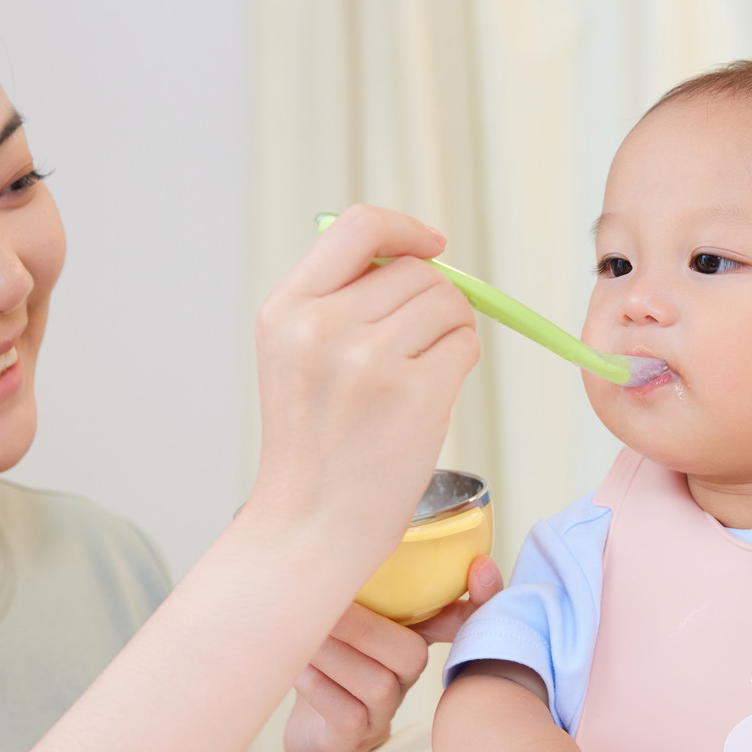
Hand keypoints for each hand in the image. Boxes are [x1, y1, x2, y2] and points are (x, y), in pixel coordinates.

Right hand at [246, 205, 479, 578]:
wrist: (310, 526)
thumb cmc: (314, 446)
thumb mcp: (297, 357)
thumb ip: (341, 299)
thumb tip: (419, 253)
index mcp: (286, 309)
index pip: (357, 225)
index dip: (404, 229)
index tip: (431, 246)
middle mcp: (322, 326)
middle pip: (415, 270)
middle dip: (435, 298)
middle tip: (423, 342)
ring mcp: (370, 360)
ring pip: (449, 304)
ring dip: (451, 332)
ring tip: (422, 373)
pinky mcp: (416, 394)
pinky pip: (466, 345)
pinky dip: (461, 362)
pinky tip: (432, 395)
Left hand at [285, 556, 502, 751]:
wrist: (310, 730)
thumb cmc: (330, 663)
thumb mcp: (346, 618)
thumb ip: (357, 586)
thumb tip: (342, 536)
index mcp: (412, 637)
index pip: (462, 618)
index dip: (482, 596)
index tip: (480, 566)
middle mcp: (407, 676)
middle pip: (412, 654)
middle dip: (364, 628)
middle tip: (323, 611)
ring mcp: (385, 711)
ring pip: (378, 684)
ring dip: (334, 656)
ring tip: (304, 639)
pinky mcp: (357, 738)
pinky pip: (349, 714)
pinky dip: (320, 689)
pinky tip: (300, 671)